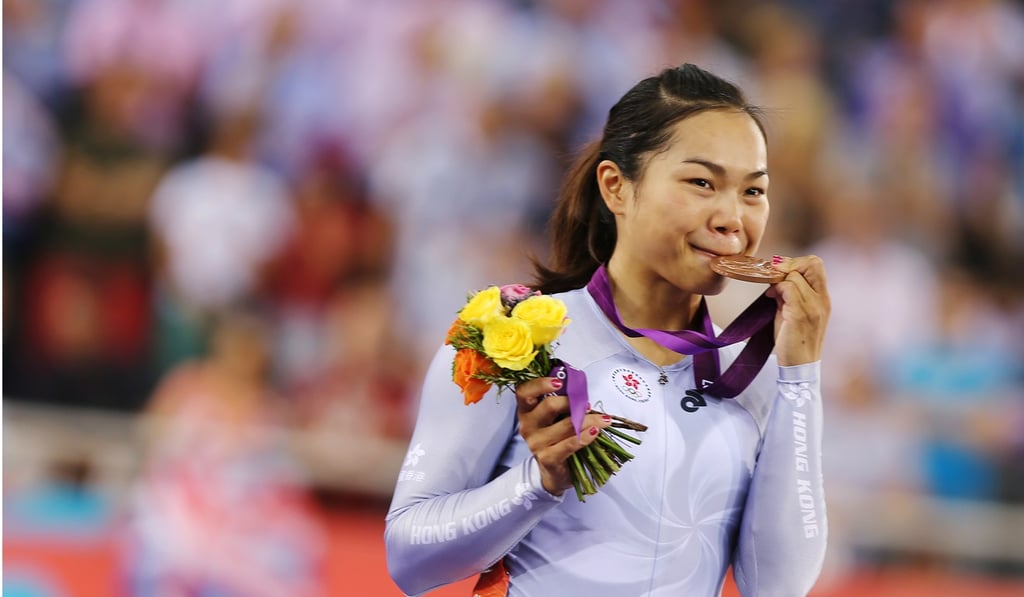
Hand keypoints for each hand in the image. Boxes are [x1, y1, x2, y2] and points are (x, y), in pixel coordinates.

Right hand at [515, 377, 612, 495]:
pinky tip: (595, 431)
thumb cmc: (555, 439)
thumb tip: (580, 388)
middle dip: (572, 402)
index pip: (524, 392)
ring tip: (603, 419)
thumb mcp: (554, 418)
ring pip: (566, 425)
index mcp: (526, 411)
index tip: (558, 382)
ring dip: (588, 420)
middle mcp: (527, 426)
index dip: (539, 384)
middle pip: (548, 406)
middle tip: (588, 403)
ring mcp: (536, 443)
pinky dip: (585, 436)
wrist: (552, 471)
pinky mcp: (547, 458)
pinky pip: (570, 444)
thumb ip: (560, 402)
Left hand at [766, 255, 829, 365]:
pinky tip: (770, 298)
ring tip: (771, 294)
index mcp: (823, 297)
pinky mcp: (800, 315)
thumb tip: (776, 279)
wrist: (799, 366)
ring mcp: (813, 307)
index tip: (780, 274)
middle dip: (789, 265)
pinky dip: (777, 289)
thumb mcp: (793, 312)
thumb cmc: (794, 340)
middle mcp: (822, 300)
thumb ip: (788, 294)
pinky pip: (788, 288)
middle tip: (774, 278)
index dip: (796, 263)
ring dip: (778, 280)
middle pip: (812, 263)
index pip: (816, 264)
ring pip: (794, 276)